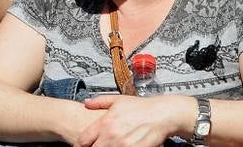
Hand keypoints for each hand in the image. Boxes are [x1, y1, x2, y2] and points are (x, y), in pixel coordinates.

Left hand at [77, 94, 194, 146]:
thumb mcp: (117, 100)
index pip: (84, 140)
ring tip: (111, 145)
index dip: (81, 144)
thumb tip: (86, 103)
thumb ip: (99, 101)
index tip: (83, 144)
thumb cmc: (140, 107)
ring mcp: (123, 145)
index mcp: (104, 123)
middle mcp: (111, 136)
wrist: (161, 115)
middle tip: (96, 146)